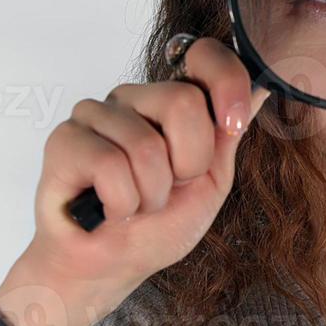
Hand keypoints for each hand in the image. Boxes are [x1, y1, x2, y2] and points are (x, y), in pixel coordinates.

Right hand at [0, 36, 270, 325]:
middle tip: (167, 189)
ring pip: (146, 144)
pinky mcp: (65, 139)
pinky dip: (120, 203)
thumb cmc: (154, 229)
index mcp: (170, 103)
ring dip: (150, 194)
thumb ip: (227, 136)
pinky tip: (108, 209)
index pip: (204, 57)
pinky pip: (110, 165)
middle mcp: (133, 100)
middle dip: (187, 163)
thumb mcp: (209, 183)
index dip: (227, 82)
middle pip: (182, 100)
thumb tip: (261, 90)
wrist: (109, 268)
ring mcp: (95, 115)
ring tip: (134, 204)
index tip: (234, 122)